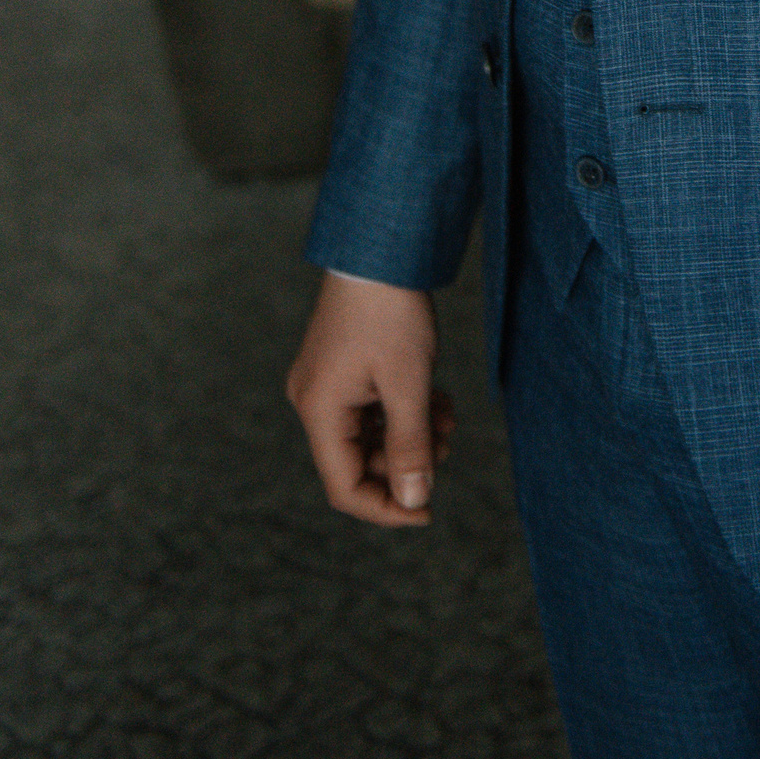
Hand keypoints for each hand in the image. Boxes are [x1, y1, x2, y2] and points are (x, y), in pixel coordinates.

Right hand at [285, 272, 454, 525]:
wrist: (380, 247)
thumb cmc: (391, 312)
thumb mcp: (409, 384)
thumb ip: (411, 447)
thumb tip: (415, 501)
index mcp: (319, 410)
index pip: (344, 486)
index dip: (386, 507)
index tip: (428, 511)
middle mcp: (312, 400)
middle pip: (357, 461)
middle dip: (405, 460)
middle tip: (447, 442)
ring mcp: (325, 383)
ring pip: (368, 434)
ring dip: (409, 434)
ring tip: (447, 416)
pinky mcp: (341, 367)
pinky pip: (369, 408)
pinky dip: (401, 411)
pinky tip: (436, 398)